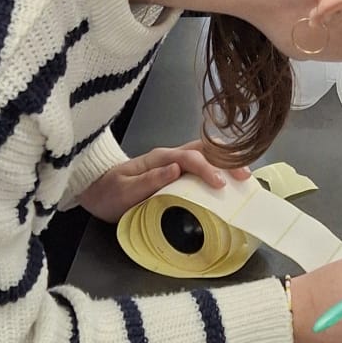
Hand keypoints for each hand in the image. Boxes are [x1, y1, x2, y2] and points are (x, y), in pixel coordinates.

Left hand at [80, 144, 251, 223]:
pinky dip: (219, 168)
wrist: (96, 190)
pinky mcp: (175, 169)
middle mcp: (169, 155)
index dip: (207, 169)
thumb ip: (149, 180)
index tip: (220, 185)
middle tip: (245, 176)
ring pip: (206, 154)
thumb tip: (176, 169)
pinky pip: (201, 164)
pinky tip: (229, 178)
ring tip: (244, 176)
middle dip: (227, 160)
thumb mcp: (123, 191)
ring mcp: (173, 161)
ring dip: (226, 162)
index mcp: (159, 158)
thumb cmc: (108, 193)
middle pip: (204, 149)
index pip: (189, 158)